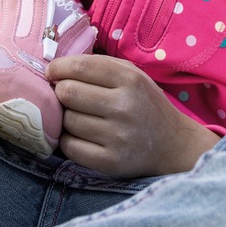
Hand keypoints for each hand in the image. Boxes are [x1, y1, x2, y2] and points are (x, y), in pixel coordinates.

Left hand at [46, 54, 219, 177]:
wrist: (173, 144)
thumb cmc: (146, 104)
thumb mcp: (134, 75)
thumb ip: (100, 66)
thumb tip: (58, 65)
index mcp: (130, 80)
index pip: (81, 66)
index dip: (58, 67)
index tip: (52, 72)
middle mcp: (124, 106)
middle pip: (68, 92)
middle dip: (61, 92)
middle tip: (67, 96)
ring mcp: (118, 136)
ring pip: (67, 120)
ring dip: (67, 118)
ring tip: (81, 117)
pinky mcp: (111, 161)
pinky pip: (70, 147)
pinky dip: (69, 140)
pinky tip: (81, 136)